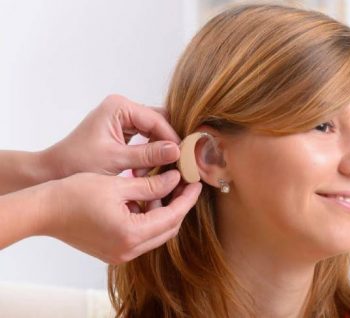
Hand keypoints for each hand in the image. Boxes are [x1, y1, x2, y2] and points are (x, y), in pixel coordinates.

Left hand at [42, 94, 179, 177]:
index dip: (171, 139)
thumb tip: (177, 151)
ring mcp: (122, 119)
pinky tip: (143, 172)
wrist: (54, 172)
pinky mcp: (122, 132)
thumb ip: (148, 155)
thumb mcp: (116, 160)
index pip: (157, 119)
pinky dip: (147, 156)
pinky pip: (145, 140)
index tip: (182, 158)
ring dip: (156, 152)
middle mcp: (122, 108)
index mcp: (119, 107)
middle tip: (174, 165)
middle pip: (159, 123)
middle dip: (165, 145)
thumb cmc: (77, 163)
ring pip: (154, 132)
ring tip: (151, 172)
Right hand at [44, 170, 201, 263]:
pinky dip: (149, 219)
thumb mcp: (118, 184)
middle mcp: (128, 250)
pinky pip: (141, 236)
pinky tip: (149, 199)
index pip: (172, 217)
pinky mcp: (113, 251)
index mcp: (131, 234)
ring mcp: (120, 254)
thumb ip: (152, 185)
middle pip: (167, 229)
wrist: (44, 211)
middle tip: (185, 184)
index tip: (196, 183)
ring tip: (167, 187)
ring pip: (156, 234)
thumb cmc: (75, 194)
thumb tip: (176, 180)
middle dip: (179, 206)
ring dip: (164, 212)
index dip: (187, 199)